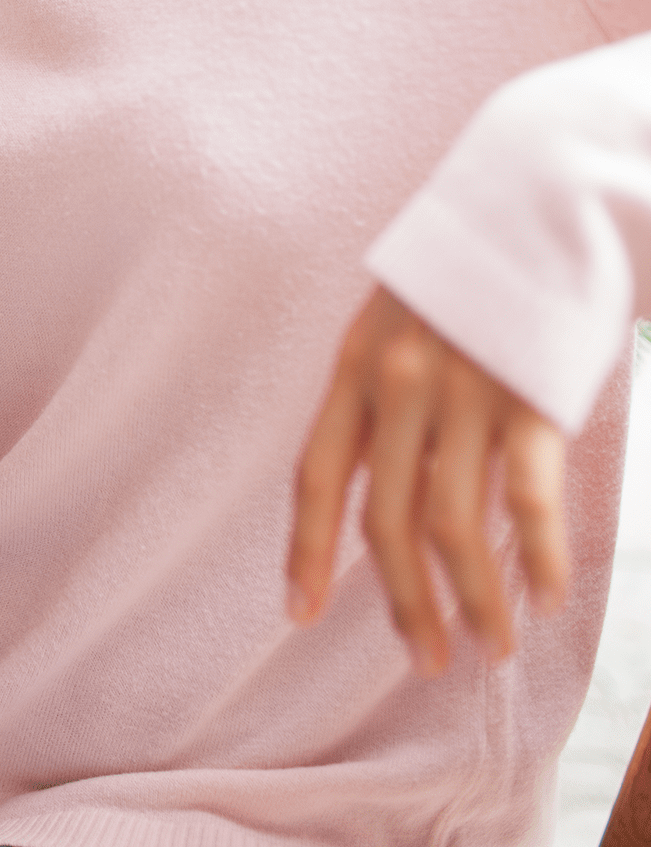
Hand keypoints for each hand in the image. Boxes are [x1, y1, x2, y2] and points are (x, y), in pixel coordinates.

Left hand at [286, 286, 567, 675]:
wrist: (539, 187)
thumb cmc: (475, 264)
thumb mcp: (401, 315)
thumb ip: (386, 389)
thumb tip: (384, 470)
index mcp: (357, 365)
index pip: (316, 476)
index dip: (305, 550)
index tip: (299, 613)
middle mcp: (400, 384)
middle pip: (386, 521)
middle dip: (405, 601)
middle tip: (426, 659)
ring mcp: (465, 391)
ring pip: (454, 527)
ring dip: (475, 601)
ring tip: (492, 646)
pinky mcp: (531, 394)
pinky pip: (527, 500)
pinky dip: (536, 558)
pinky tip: (546, 596)